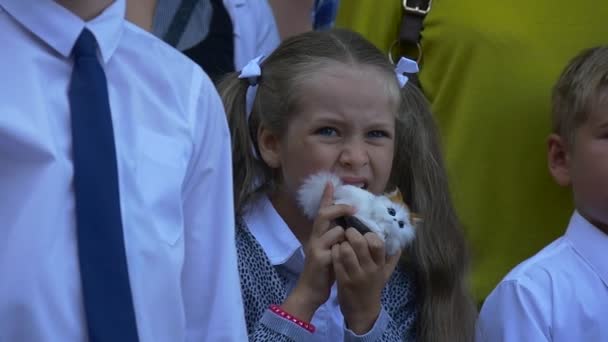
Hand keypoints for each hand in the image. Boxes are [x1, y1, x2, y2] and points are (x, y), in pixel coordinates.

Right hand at [281, 182, 355, 320]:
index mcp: (318, 234)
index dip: (326, 196)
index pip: (321, 211)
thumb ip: (335, 236)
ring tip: (354, 242)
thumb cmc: (323, 270)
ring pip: (334, 231)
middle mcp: (315, 237)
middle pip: (324, 215)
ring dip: (347, 234)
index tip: (331, 182)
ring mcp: (316, 248)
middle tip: (354, 207)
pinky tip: (349, 254)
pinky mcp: (320, 260)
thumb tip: (348, 225)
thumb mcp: (329, 249)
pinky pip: (336, 249)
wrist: (310, 290)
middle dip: (340, 208)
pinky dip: (344, 249)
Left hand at [332, 228, 401, 333]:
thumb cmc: (373, 287)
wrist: (363, 310)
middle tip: (348, 232)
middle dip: (352, 233)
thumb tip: (398, 241)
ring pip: (346, 251)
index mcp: (380, 266)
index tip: (363, 234)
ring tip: (341, 242)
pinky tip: (335, 250)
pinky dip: (334, 252)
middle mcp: (369, 270)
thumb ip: (392, 257)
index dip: (369, 234)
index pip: (377, 243)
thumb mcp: (386, 273)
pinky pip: (336, 261)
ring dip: (341, 242)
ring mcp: (355, 275)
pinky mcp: (343, 281)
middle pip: (359, 244)